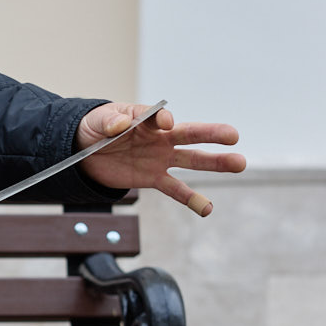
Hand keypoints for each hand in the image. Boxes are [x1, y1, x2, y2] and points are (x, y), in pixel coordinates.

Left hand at [76, 103, 244, 216]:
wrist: (86, 152)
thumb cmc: (94, 129)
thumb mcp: (96, 122)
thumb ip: (109, 121)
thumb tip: (121, 125)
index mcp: (144, 118)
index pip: (157, 117)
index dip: (162, 119)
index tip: (166, 123)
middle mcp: (158, 137)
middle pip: (188, 134)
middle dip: (210, 134)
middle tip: (233, 136)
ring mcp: (160, 158)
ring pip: (191, 160)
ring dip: (214, 163)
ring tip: (240, 164)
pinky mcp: (153, 178)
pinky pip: (175, 189)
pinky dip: (191, 200)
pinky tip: (207, 209)